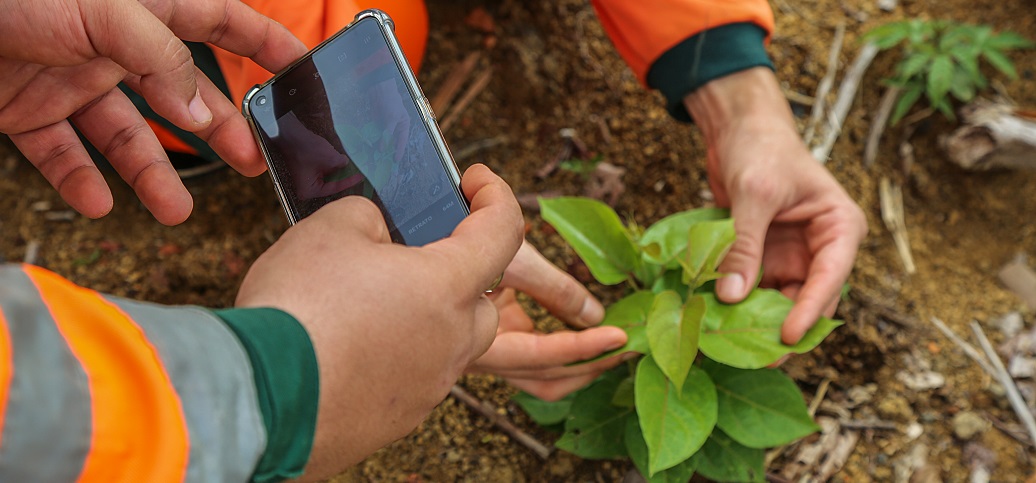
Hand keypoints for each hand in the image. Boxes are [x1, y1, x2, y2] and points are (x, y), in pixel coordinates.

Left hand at [0, 0, 306, 224]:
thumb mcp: (98, 9)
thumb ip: (159, 58)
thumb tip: (203, 115)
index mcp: (143, 6)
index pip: (221, 19)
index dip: (265, 42)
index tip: (302, 70)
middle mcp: (114, 44)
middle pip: (183, 92)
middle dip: (220, 129)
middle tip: (251, 164)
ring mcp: (71, 76)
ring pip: (127, 134)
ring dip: (152, 174)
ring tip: (174, 211)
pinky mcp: (28, 108)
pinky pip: (63, 152)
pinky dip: (81, 180)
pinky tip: (99, 203)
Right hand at [235, 164, 523, 479]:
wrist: (258, 398)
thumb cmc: (298, 310)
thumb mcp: (331, 227)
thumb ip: (371, 217)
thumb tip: (376, 230)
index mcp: (449, 287)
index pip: (504, 231)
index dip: (495, 196)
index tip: (477, 182)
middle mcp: (452, 343)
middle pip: (481, 301)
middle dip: (461, 272)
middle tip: (417, 255)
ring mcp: (427, 388)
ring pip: (447, 344)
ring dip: (423, 319)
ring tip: (370, 303)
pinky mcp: (397, 420)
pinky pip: (411, 379)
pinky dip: (392, 358)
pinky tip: (348, 347)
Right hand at [275, 112, 364, 198]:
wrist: (291, 132)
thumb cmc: (306, 147)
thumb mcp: (330, 158)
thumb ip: (342, 164)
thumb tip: (345, 163)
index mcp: (309, 191)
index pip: (333, 188)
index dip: (348, 181)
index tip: (360, 177)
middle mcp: (305, 187)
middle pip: (329, 184)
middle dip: (342, 177)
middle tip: (356, 174)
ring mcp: (303, 177)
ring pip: (325, 176)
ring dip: (336, 170)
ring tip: (350, 166)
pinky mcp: (304, 168)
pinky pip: (320, 169)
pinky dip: (329, 165)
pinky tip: (339, 160)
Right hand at [466, 240, 627, 401]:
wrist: (426, 238)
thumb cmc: (457, 240)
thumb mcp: (512, 258)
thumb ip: (555, 289)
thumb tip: (595, 315)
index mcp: (476, 342)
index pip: (541, 355)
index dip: (583, 349)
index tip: (619, 336)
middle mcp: (482, 357)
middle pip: (548, 379)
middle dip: (593, 365)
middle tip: (633, 347)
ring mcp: (491, 352)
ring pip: (543, 377)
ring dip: (582, 365)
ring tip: (618, 345)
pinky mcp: (499, 340)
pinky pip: (539, 359)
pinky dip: (568, 351)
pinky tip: (590, 332)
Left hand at [684, 67, 867, 344]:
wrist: (739, 126)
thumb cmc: (760, 148)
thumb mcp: (753, 194)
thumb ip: (745, 244)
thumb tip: (732, 296)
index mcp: (837, 228)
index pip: (831, 278)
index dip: (810, 311)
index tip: (787, 338)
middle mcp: (820, 248)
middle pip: (808, 299)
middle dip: (784, 326)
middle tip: (759, 357)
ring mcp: (791, 256)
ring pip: (779, 300)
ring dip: (758, 319)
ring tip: (733, 344)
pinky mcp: (763, 258)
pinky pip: (754, 289)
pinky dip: (738, 303)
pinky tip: (717, 321)